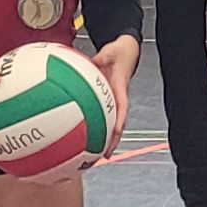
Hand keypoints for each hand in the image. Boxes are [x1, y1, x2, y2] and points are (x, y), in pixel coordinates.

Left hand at [90, 35, 139, 152]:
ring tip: (93, 154)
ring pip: (109, 123)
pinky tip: (80, 135)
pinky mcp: (106, 101)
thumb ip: (102, 58)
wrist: (126, 52)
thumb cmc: (119, 53)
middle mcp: (118, 99)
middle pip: (117, 124)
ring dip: (103, 138)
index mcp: (121, 89)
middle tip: (104, 155)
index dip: (119, 122)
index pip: (123, 109)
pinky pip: (100, 116)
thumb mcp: (111, 52)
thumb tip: (93, 61)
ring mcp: (113, 102)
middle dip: (111, 140)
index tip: (116, 133)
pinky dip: (93, 126)